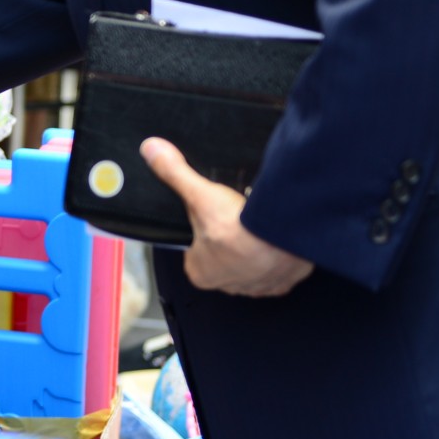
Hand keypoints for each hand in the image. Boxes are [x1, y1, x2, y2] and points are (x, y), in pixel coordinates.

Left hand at [141, 137, 313, 296]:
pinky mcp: (283, 283)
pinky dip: (277, 252)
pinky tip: (274, 235)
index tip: (211, 214)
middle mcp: (226, 285)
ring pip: (251, 263)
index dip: (202, 228)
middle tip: (236, 218)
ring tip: (255, 224)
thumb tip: (152, 151)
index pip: (194, 249)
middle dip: (229, 237)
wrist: (286, 237)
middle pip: (223, 255)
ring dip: (254, 246)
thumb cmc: (239, 226)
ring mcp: (257, 287)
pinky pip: (277, 268)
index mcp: (199, 272)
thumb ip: (174, 173)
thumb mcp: (200, 194)